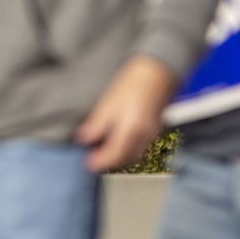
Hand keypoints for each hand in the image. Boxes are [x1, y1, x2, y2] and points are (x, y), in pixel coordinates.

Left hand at [75, 55, 177, 172]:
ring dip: (119, 160)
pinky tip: (117, 145)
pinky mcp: (155, 132)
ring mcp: (152, 136)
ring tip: (102, 153)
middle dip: (108, 164)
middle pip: (125, 161)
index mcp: (130, 130)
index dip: (99, 162)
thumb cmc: (130, 84)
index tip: (86, 163)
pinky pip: (141, 150)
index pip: (114, 156)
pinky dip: (128, 153)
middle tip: (92, 159)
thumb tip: (82, 139)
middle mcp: (144, 137)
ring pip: (134, 158)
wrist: (156, 74)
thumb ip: (96, 125)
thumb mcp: (108, 103)